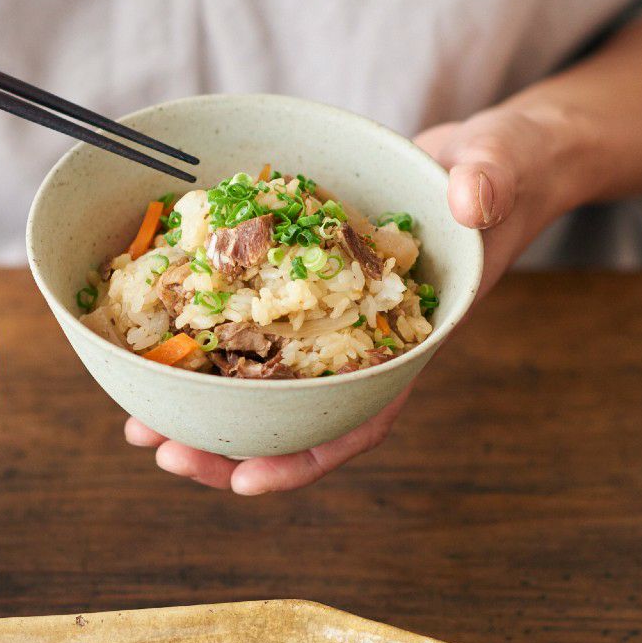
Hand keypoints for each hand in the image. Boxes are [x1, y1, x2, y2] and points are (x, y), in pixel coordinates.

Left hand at [127, 103, 582, 493]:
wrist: (479, 161)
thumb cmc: (500, 173)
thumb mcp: (500, 172)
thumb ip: (492, 185)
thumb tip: (474, 200)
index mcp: (409, 341)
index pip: (362, 417)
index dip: (307, 458)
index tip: (248, 481)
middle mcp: (363, 344)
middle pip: (295, 419)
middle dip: (230, 447)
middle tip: (166, 451)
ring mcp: (329, 319)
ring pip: (264, 385)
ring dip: (205, 412)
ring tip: (141, 427)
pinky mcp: (303, 285)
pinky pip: (249, 327)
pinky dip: (205, 345)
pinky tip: (156, 349)